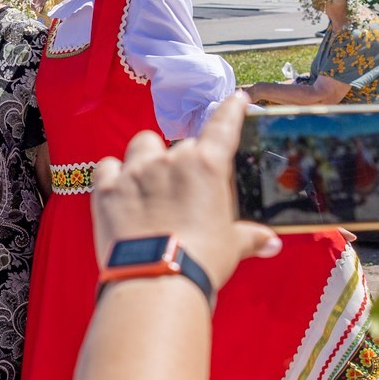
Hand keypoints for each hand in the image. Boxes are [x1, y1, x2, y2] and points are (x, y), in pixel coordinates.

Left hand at [89, 94, 278, 288]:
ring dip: (147, 157)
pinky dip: (113, 174)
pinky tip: (117, 189)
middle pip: (181, 147)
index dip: (231, 110)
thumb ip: (250, 237)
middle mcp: (171, 161)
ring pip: (143, 145)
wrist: (156, 280)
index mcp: (207, 167)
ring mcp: (136, 172)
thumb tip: (271, 243)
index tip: (237, 99)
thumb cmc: (201, 261)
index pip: (223, 126)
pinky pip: (107, 166)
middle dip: (184, 163)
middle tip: (184, 190)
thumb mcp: (232, 247)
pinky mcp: (107, 189)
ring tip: (149, 182)